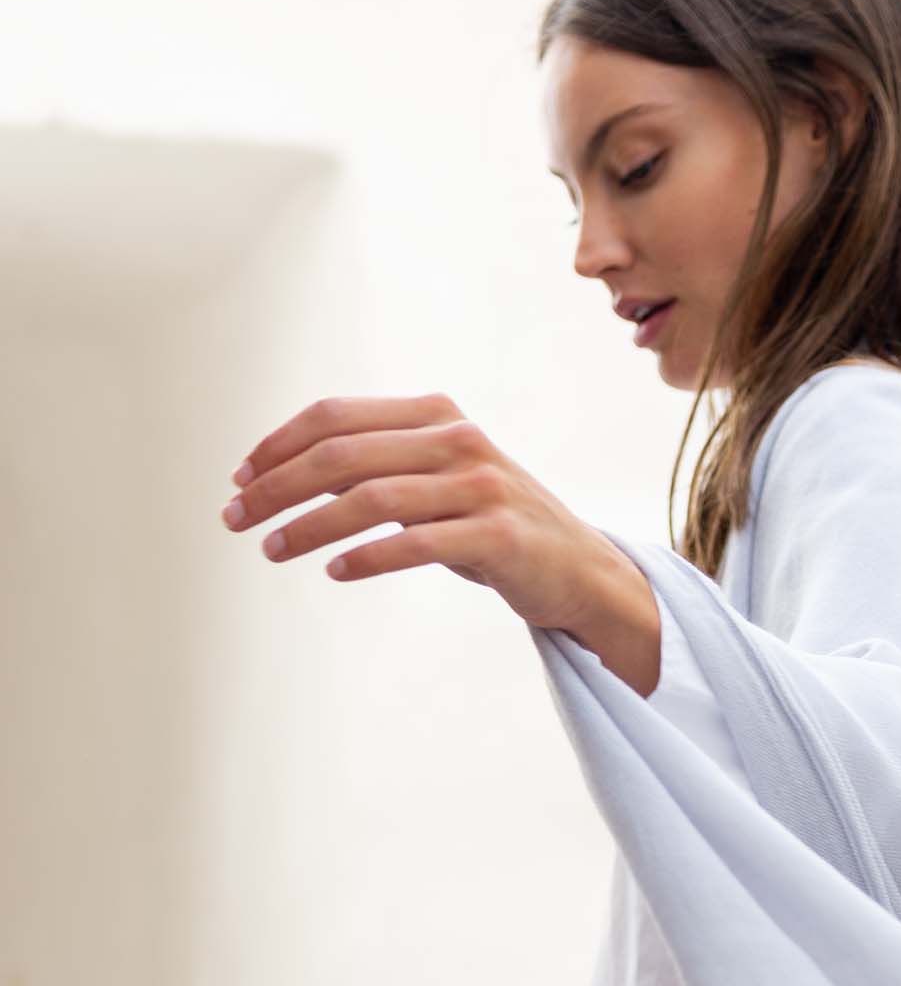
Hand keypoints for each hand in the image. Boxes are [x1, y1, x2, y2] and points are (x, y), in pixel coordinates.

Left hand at [219, 390, 628, 634]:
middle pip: (342, 453)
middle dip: (277, 486)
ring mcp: (480, 486)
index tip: (239, 478)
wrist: (579, 570)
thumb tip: (292, 473)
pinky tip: (334, 571)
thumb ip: (380, 467)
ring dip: (309, 525)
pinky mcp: (497, 535)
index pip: (334, 416)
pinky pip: (416, 543)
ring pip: (371, 497)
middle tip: (235, 519)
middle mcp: (456, 440)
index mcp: (435, 414)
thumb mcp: (438, 482)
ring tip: (272, 550)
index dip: (277, 445)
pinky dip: (367, 557)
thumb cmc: (496, 528)